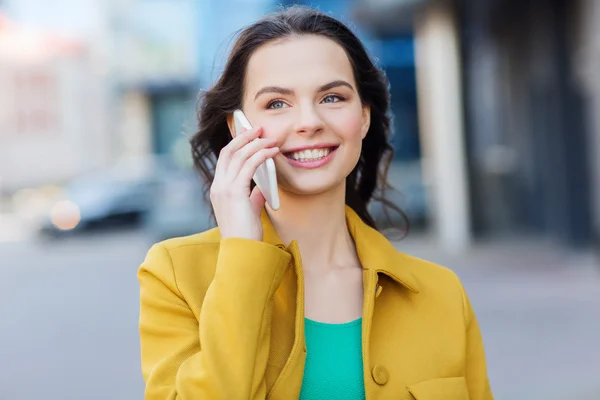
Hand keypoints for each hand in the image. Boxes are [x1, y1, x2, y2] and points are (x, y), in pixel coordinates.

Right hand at [210, 126, 278, 240]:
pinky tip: (272, 152)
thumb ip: (252, 197)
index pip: (224, 159)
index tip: (250, 135)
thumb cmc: (246, 234)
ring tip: (271, 139)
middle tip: (260, 129)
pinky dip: (261, 155)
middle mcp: (218, 186)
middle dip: (245, 136)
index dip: (237, 143)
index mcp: (218, 189)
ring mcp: (224, 188)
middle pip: (229, 151)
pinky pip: (249, 165)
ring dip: (257, 144)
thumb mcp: (248, 211)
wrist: (242, 251)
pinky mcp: (235, 192)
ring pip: (239, 155)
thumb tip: (260, 188)